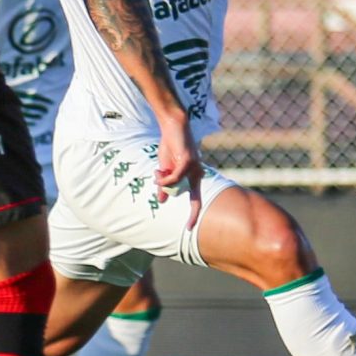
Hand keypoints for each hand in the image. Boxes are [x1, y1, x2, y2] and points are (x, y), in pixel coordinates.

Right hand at [153, 111, 204, 227]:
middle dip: (174, 194)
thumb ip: (165, 184)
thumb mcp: (165, 169)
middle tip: (168, 193)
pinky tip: (158, 172)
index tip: (189, 228)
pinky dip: (165, 178)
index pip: (196, 199)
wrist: (172, 126)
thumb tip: (162, 200)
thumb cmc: (170, 146)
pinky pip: (175, 177)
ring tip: (157, 171)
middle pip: (187, 195)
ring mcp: (194, 167)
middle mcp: (197, 173)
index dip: (194, 214)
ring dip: (163, 181)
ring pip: (177, 186)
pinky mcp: (188, 161)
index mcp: (193, 176)